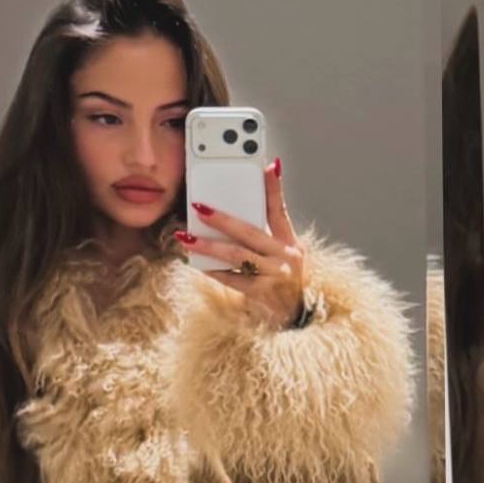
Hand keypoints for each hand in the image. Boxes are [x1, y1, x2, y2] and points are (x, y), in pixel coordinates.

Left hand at [174, 157, 305, 327]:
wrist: (295, 317)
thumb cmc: (283, 282)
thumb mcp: (284, 254)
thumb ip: (266, 234)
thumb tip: (238, 212)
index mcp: (290, 242)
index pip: (279, 210)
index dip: (274, 187)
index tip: (267, 164)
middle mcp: (286, 257)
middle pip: (250, 232)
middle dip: (222, 218)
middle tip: (199, 207)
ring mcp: (275, 276)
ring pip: (238, 256)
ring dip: (210, 246)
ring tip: (188, 239)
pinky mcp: (263, 294)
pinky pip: (234, 280)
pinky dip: (216, 272)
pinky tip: (199, 265)